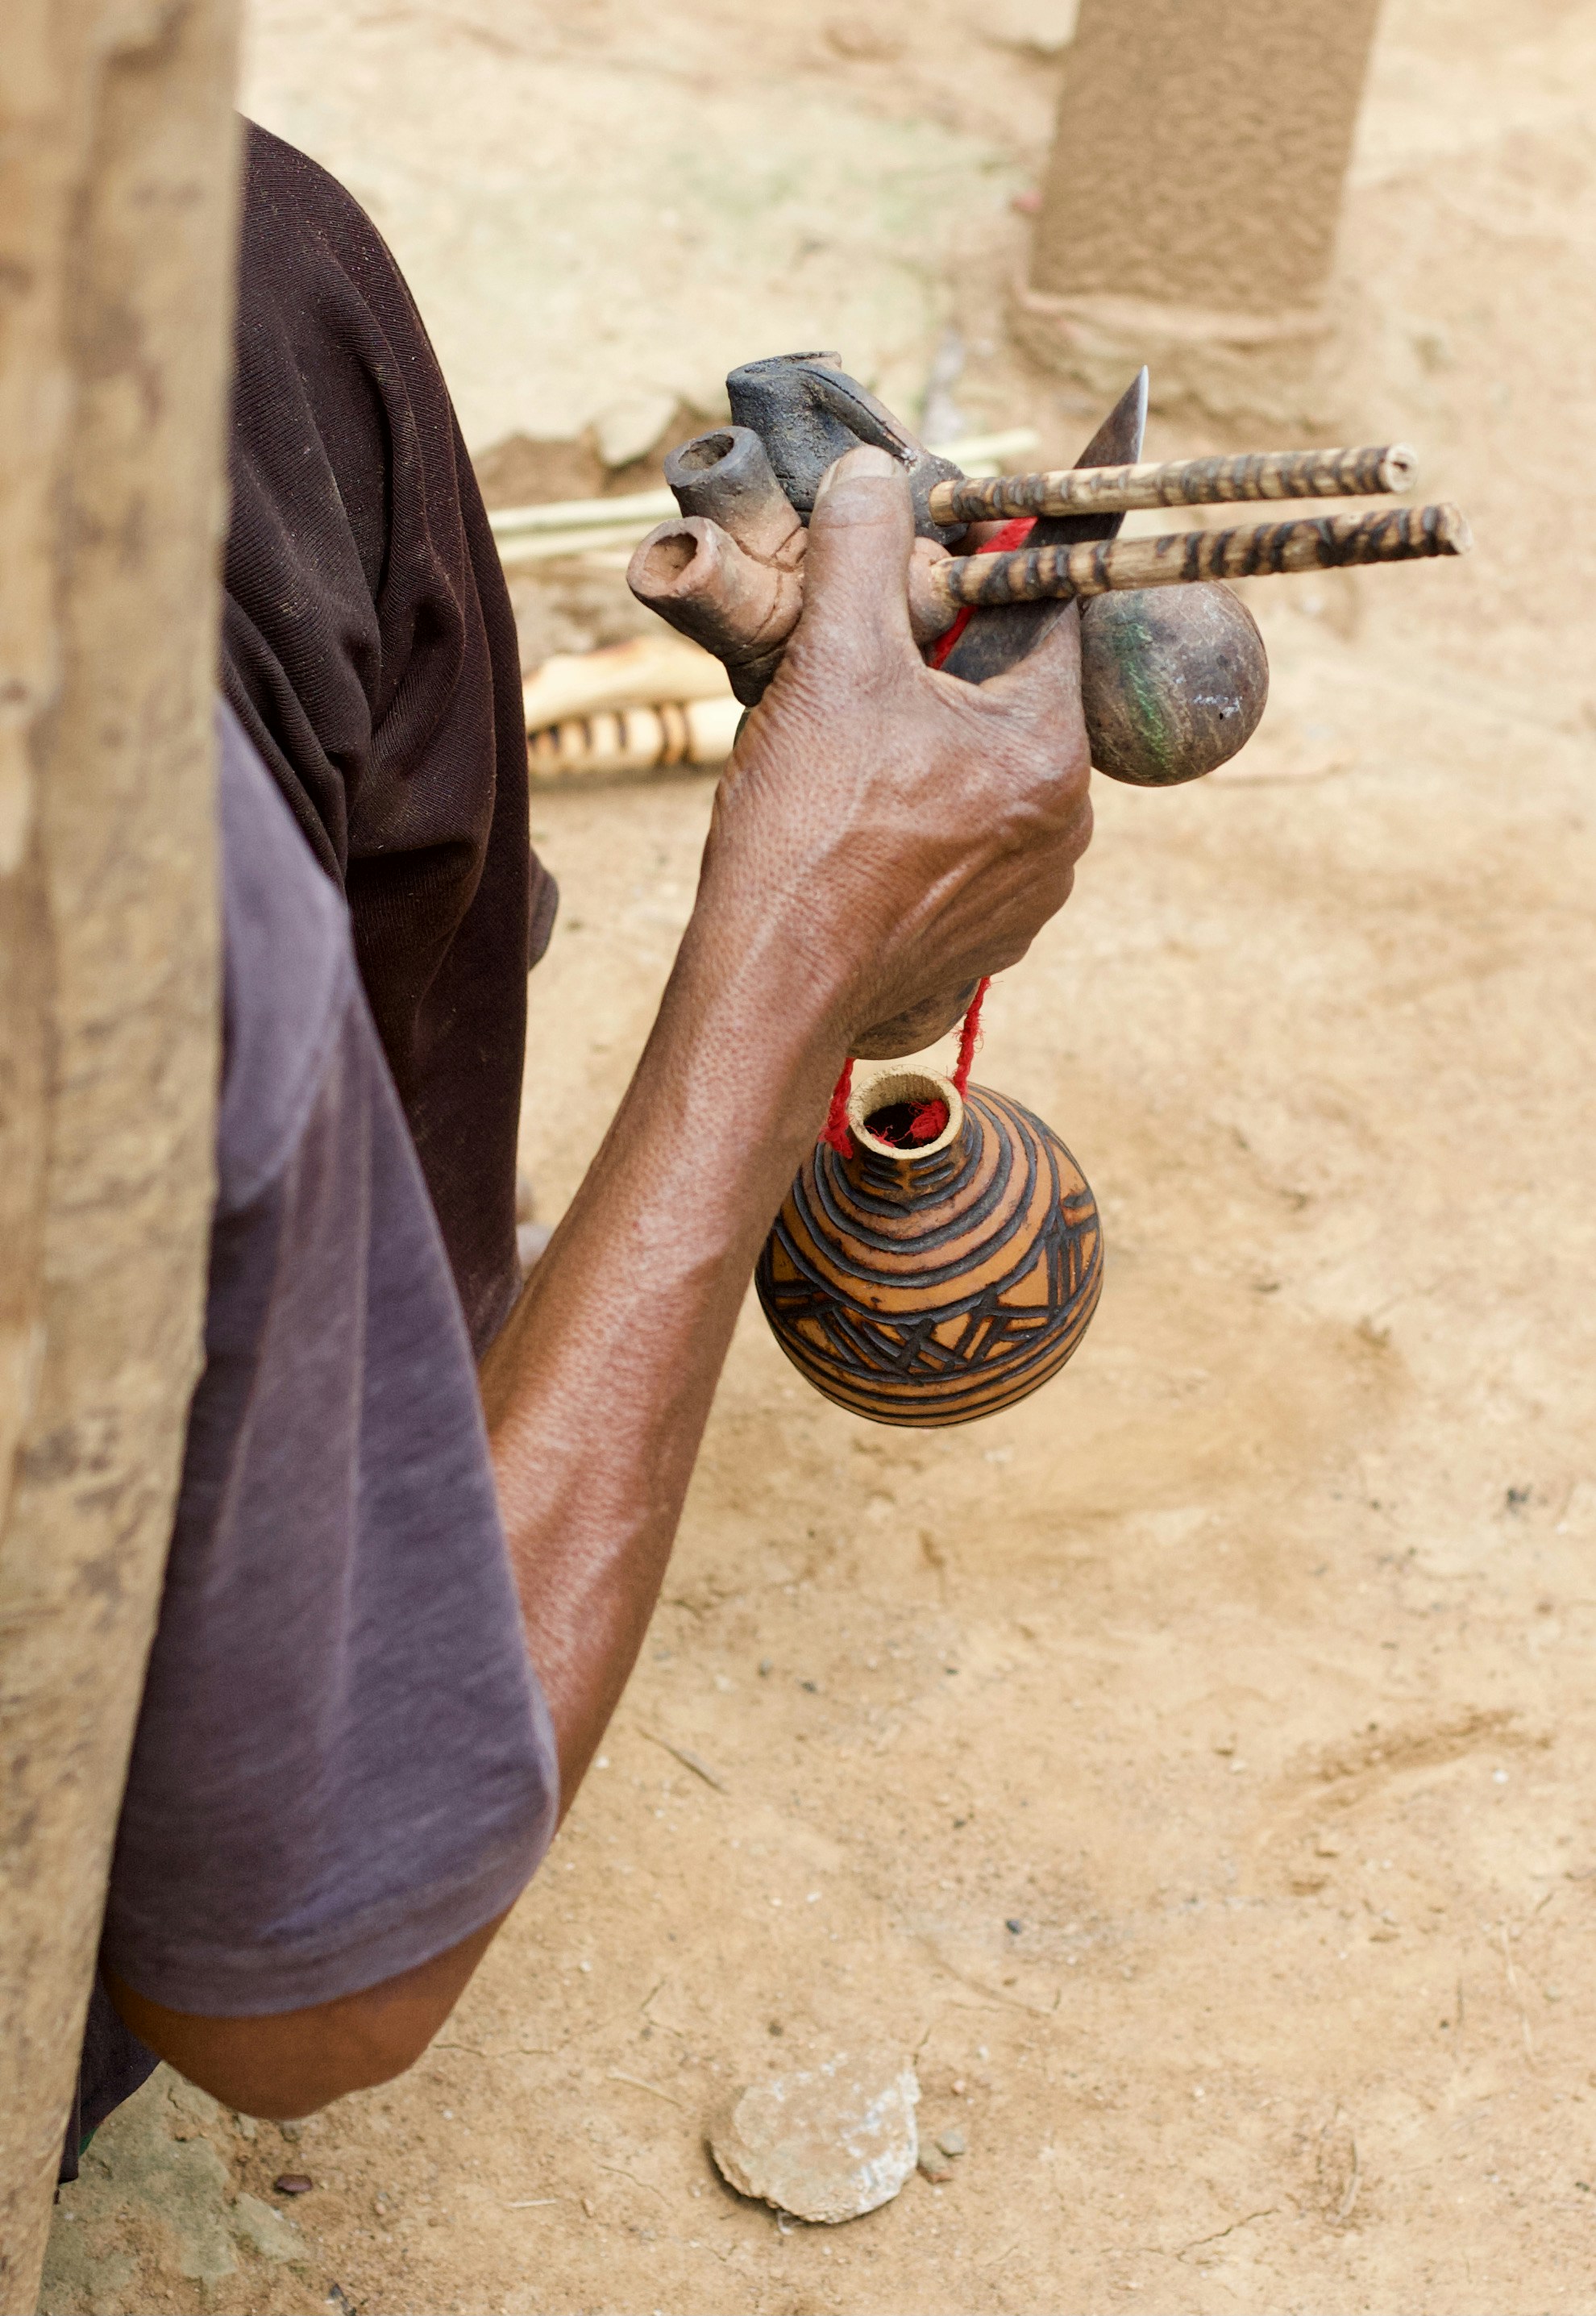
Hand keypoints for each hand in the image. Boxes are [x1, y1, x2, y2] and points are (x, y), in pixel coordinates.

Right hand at [695, 446, 1092, 1056]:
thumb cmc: (806, 836)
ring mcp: (1029, 893)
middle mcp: (1064, 827)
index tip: (971, 523)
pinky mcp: (985, 939)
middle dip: (940, 662)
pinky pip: (962, 842)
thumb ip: (859, 552)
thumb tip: (874, 473)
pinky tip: (853, 816)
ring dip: (924, 740)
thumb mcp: (830, 664)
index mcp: (1050, 752)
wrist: (772, 991)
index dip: (998, 561)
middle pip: (1008, 697)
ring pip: (981, 771)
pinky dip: (917, 814)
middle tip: (863, 648)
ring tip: (844, 745)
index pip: (1045, 618)